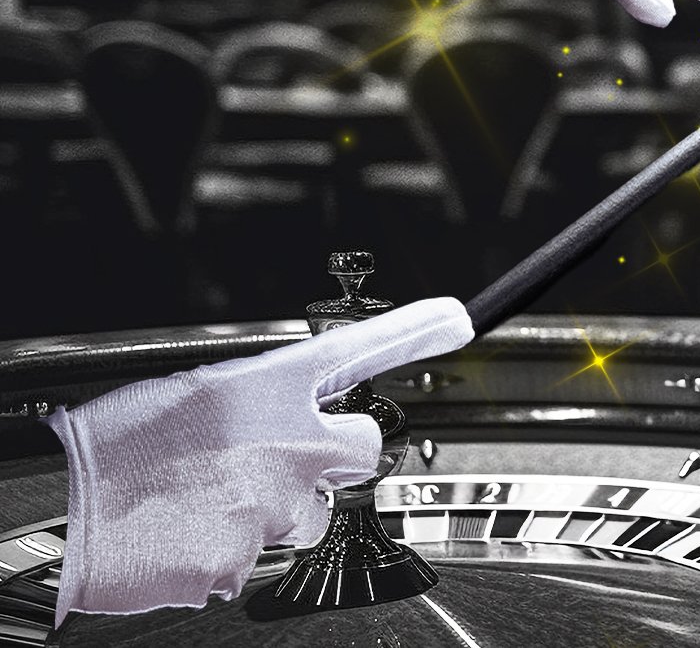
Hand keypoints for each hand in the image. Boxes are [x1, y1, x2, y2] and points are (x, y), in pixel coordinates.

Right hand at [45, 297, 473, 624]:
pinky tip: (189, 532)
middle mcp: (287, 443)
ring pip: (308, 514)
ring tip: (206, 499)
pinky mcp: (246, 561)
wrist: (56, 507)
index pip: (359, 349)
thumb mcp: (194, 391)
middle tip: (271, 459)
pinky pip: (258, 557)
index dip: (415, 334)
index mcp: (269, 388)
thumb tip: (288, 412)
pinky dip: (229, 550)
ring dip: (274, 509)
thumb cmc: (113, 446)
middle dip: (331, 456)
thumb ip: (259, 402)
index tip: (459, 321)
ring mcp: (273, 507)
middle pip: (357, 450)